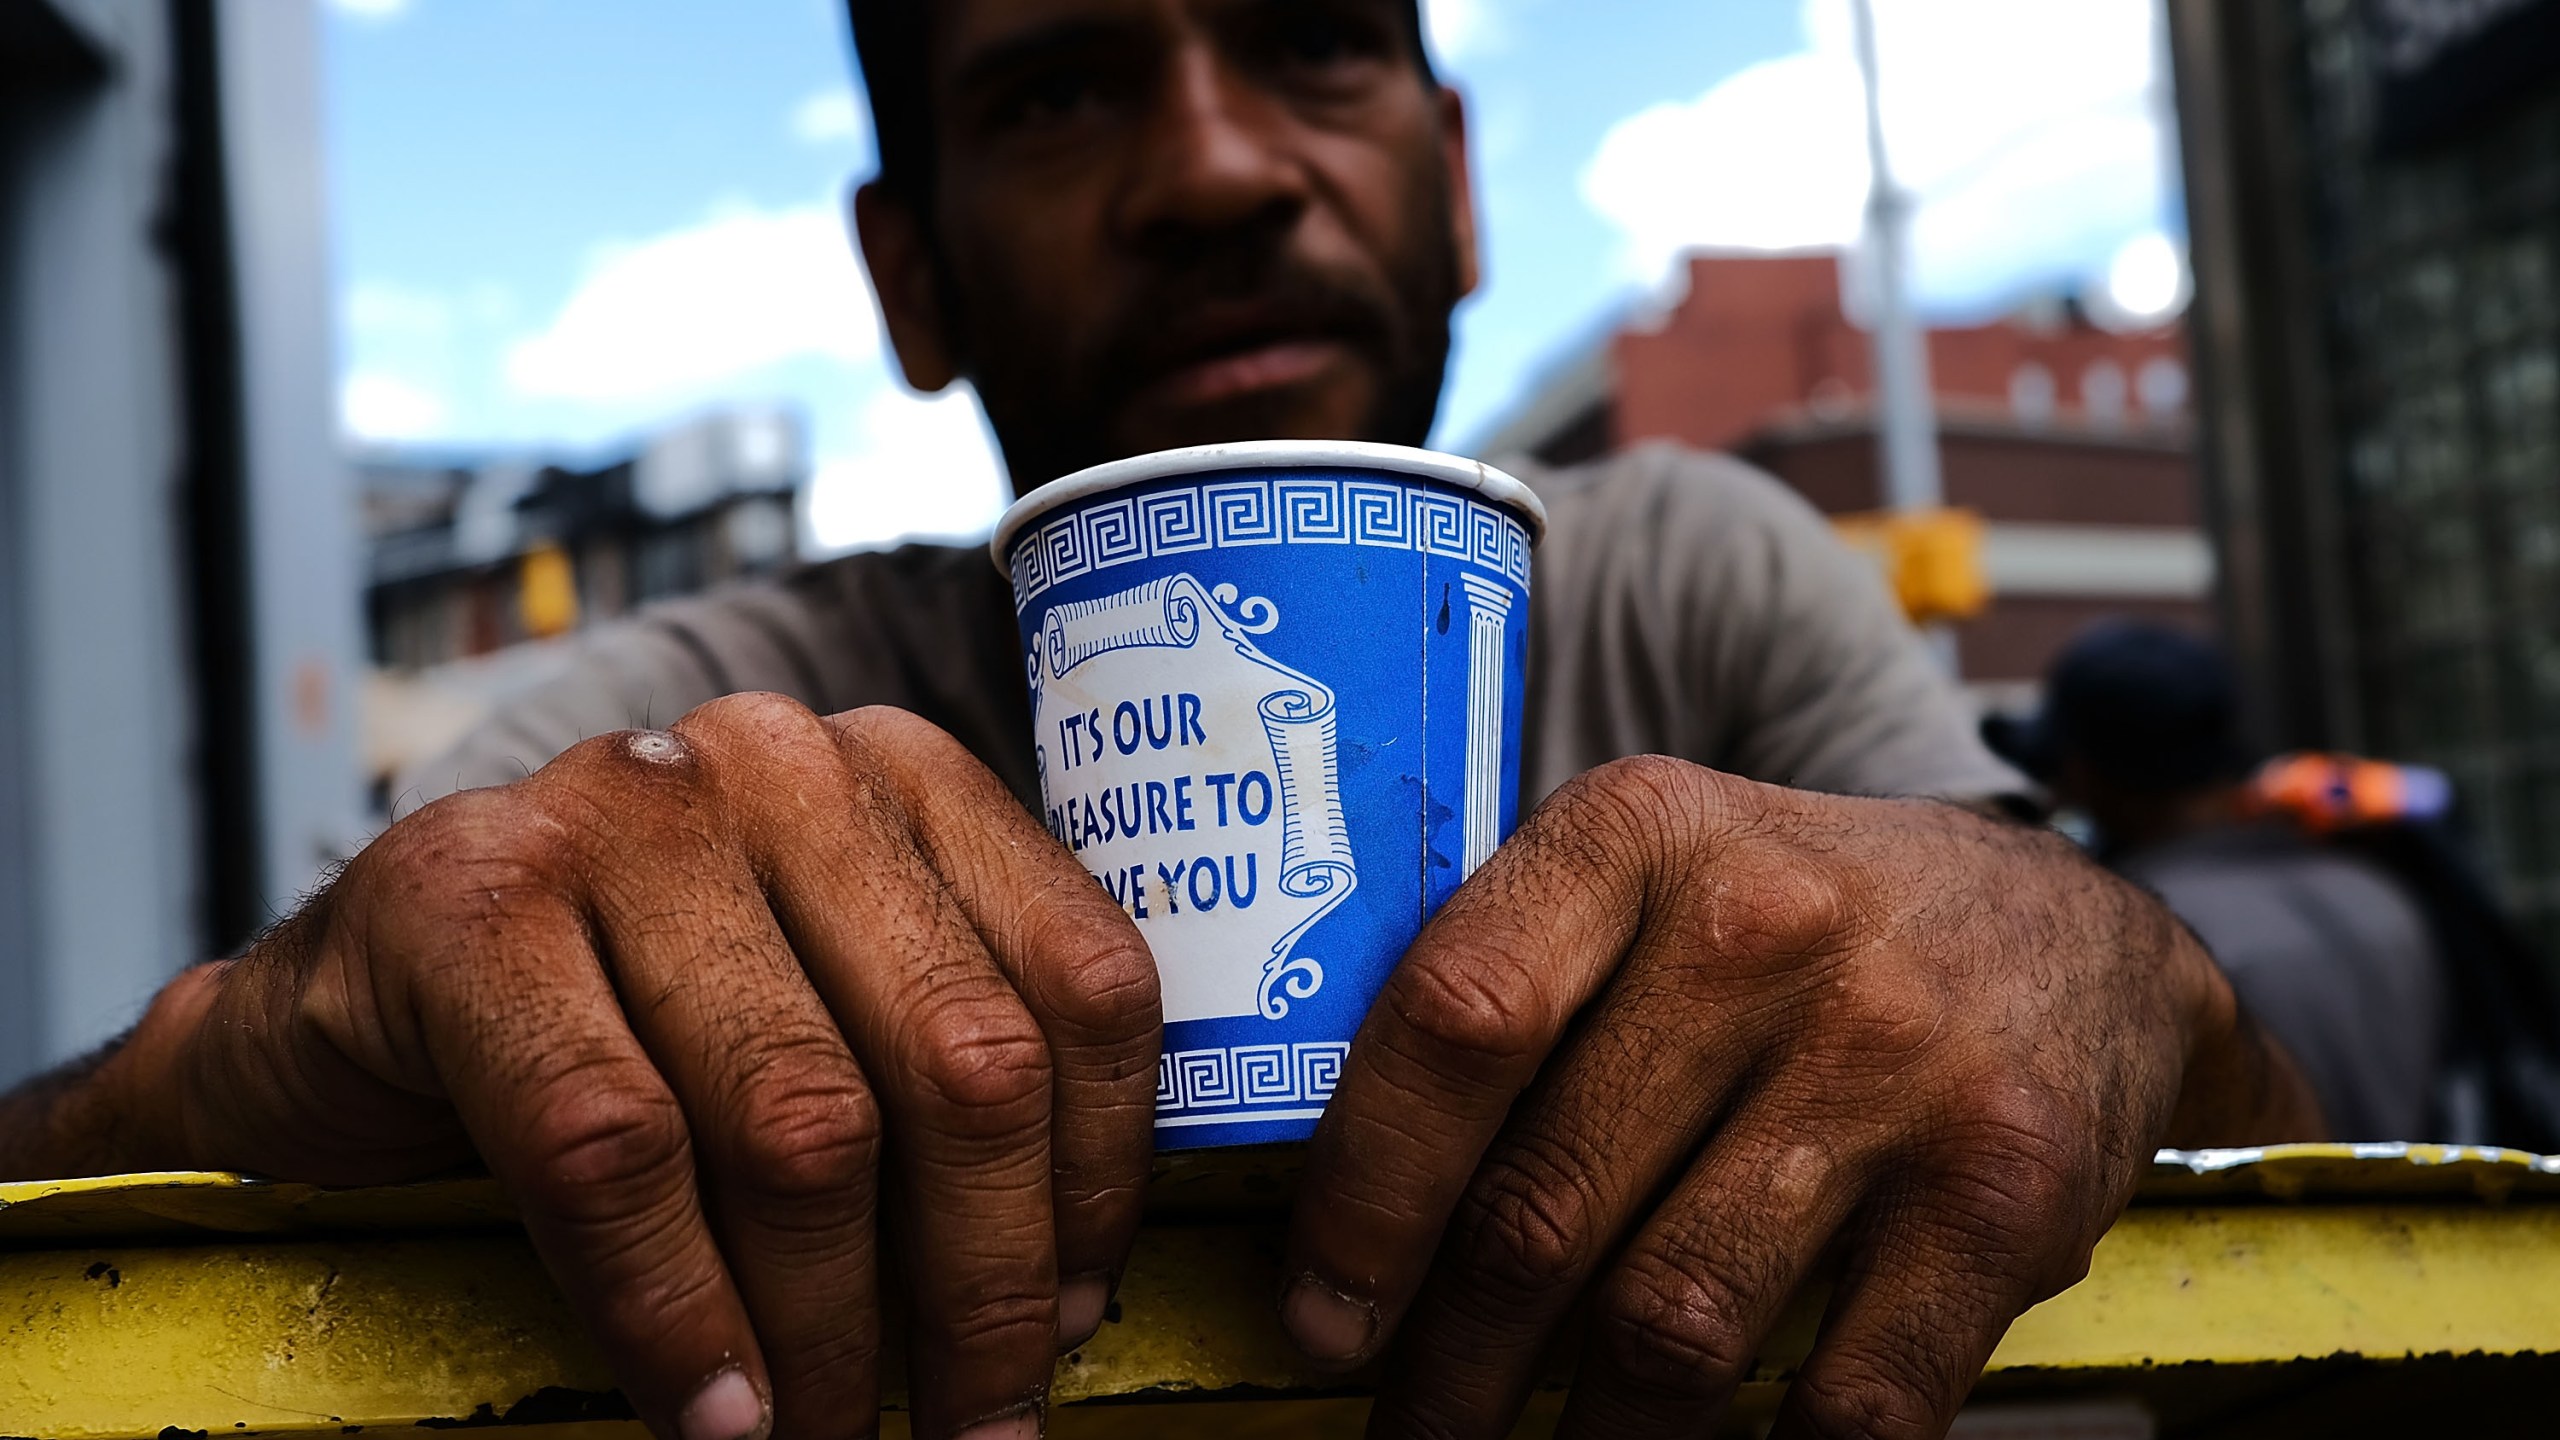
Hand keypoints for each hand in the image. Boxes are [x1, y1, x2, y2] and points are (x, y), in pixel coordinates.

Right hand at [70, 698, 1160, 1439]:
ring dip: (831, 1332)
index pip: (1082, 981)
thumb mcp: (812, 1011)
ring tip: (828, 1436)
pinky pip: (616, 1150)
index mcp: (904, 780)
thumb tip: (1068, 1293)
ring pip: (803, 1122)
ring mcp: (622, 814)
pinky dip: (675, 1316)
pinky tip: (711, 1414)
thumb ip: (934, 1075)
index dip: (1100, 1177)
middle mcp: (783, 766)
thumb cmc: (614, 1030)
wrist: (334, 1024)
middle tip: (978, 1431)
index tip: (1082, 1317)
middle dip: (984, 1288)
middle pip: (963, 1060)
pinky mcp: (468, 901)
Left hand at [1279, 756, 2318, 1439]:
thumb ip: (1513, 985)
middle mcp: (1765, 925)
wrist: (2075, 932)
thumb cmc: (1798, 925)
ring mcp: (1896, 1055)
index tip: (1320, 1319)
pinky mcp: (2007, 1182)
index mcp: (1637, 835)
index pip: (1458, 1020)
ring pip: (1673, 1320)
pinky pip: (1849, 1397)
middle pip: (1547, 1201)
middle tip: (1408, 1433)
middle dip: (1450, 1366)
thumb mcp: (1652, 876)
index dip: (1365, 1196)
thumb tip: (1334, 1200)